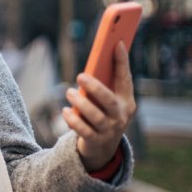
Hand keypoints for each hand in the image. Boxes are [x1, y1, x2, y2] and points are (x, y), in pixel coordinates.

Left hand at [62, 41, 136, 170]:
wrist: (103, 147)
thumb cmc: (103, 114)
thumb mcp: (108, 100)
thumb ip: (104, 84)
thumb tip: (95, 60)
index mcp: (126, 101)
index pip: (125, 79)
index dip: (122, 62)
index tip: (116, 43)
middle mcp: (121, 116)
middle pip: (109, 101)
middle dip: (95, 87)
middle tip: (80, 76)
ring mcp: (110, 130)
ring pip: (96, 116)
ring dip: (81, 103)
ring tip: (69, 92)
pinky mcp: (96, 141)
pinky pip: (84, 131)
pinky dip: (74, 120)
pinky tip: (65, 111)